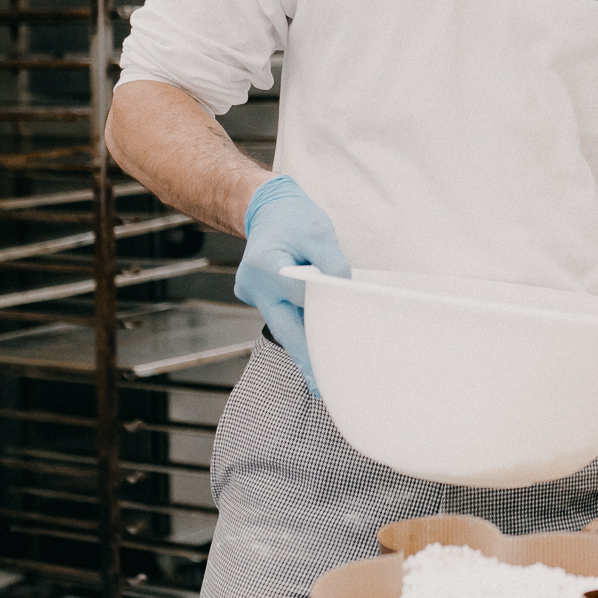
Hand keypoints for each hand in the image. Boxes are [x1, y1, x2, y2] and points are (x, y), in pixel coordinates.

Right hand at [235, 175, 352, 394]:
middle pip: (283, 326)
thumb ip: (330, 259)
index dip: (324, 312)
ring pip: (280, 326)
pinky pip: (279, 318)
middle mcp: (253, 285)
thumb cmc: (294, 217)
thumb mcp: (318, 229)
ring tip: (318, 381)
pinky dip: (295, 331)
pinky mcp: (256, 297)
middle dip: (304, 356)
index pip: (300, 296)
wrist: (266, 210)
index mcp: (265, 264)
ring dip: (300, 348)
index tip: (344, 336)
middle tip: (321, 387)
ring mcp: (252, 294)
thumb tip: (342, 287)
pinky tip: (311, 354)